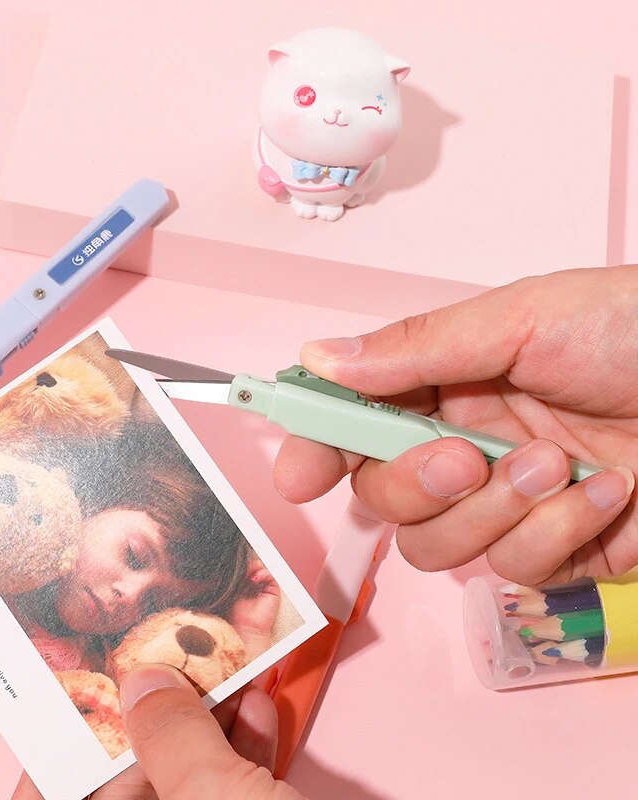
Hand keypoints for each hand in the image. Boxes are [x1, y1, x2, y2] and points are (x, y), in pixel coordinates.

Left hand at [12, 664, 304, 799]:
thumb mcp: (217, 798)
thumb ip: (170, 736)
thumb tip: (144, 682)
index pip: (52, 794)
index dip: (71, 740)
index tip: (96, 686)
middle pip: (125, 785)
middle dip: (152, 718)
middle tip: (169, 663)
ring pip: (182, 785)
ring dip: (205, 725)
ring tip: (224, 674)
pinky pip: (224, 796)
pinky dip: (240, 753)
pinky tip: (257, 713)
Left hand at [229, 558, 280, 658]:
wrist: (246, 627)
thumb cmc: (237, 613)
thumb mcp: (233, 591)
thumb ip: (236, 578)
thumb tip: (235, 565)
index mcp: (245, 584)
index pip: (245, 568)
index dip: (240, 565)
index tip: (234, 564)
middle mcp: (256, 584)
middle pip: (253, 566)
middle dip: (246, 565)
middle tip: (239, 567)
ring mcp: (265, 586)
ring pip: (261, 568)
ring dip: (253, 567)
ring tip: (246, 574)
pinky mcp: (273, 590)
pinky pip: (270, 575)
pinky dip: (263, 573)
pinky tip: (254, 579)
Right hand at [274, 266, 637, 585]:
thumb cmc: (636, 331)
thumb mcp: (525, 318)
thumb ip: (417, 347)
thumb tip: (317, 358)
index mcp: (443, 386)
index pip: (354, 423)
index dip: (316, 447)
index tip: (298, 475)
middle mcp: (461, 448)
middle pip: (382, 498)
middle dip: (415, 485)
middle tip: (465, 455)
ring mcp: (504, 504)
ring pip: (437, 547)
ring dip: (494, 511)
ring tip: (560, 464)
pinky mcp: (555, 550)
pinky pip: (515, 571)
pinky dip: (558, 534)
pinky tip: (609, 493)